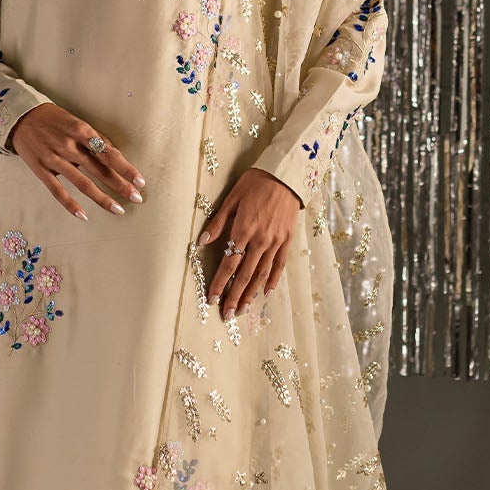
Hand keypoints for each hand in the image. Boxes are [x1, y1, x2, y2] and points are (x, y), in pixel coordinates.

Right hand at [7, 104, 144, 218]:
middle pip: (100, 170)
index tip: (140, 181)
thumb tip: (116, 155)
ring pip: (82, 183)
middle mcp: (69, 146)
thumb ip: (95, 139)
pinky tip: (84, 215)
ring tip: (118, 210)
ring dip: (102, 198)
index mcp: (81, 131)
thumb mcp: (77, 122)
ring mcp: (54, 159)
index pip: (109, 153)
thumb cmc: (54, 119)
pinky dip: (71, 204)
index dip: (126, 168)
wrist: (21, 116)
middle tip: (137, 198)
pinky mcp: (41, 170)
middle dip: (120, 185)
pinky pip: (58, 191)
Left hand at [198, 166, 301, 315]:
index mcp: (243, 230)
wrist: (285, 175)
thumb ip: (218, 223)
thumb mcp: (231, 199)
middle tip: (227, 314)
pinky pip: (279, 264)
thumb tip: (201, 241)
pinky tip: (265, 293)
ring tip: (243, 309)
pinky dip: (272, 280)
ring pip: (262, 274)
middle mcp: (260, 240)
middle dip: (234, 296)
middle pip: (245, 274)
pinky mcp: (287, 240)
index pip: (229, 263)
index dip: (220, 283)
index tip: (212, 298)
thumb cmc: (255, 183)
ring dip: (251, 293)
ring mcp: (276, 241)